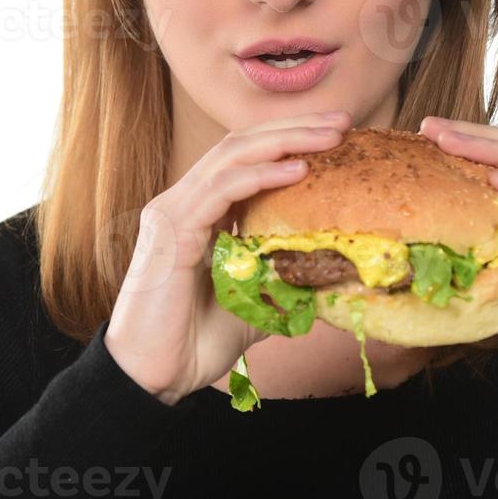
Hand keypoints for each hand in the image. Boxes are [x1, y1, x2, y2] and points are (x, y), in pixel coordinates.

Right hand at [103, 110, 353, 404]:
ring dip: (285, 141)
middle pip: (241, 144)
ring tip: (329, 137)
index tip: (337, 135)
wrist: (155, 376)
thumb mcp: (257, 300)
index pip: (246, 157)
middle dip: (294, 129)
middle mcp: (183, 201)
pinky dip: (261, 175)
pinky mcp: (172, 230)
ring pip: (232, 156)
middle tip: (342, 122)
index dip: (290, 140)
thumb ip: (284, 276)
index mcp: (200, 211)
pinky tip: (297, 170)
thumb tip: (335, 270)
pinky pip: (221, 189)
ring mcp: (173, 211)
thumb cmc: (197, 341)